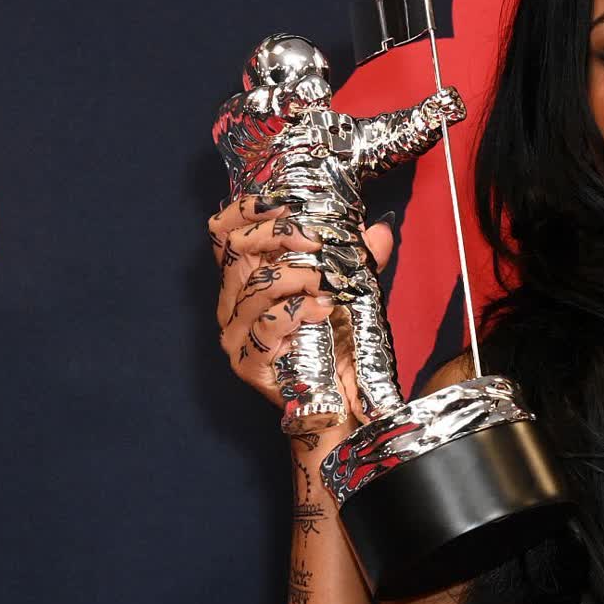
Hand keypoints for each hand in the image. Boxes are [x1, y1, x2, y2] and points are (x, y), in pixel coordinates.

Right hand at [205, 193, 396, 450]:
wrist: (340, 402)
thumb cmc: (336, 344)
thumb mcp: (348, 290)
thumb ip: (358, 258)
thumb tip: (380, 228)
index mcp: (245, 279)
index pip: (223, 231)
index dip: (248, 208)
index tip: (287, 201)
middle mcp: (232, 304)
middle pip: (237, 249)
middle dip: (279, 234)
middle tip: (318, 240)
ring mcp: (236, 334)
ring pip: (255, 286)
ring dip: (298, 275)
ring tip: (328, 281)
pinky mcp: (247, 362)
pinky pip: (268, 325)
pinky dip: (299, 311)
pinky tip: (323, 309)